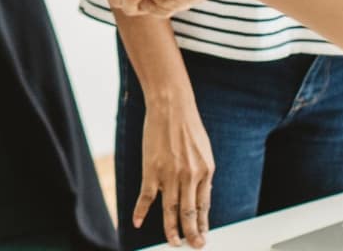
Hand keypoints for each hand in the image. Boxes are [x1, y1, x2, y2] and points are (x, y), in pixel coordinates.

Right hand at [136, 97, 213, 247]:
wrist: (171, 107)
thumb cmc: (188, 126)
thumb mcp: (204, 151)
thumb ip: (202, 173)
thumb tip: (201, 193)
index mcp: (205, 172)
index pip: (204, 206)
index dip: (203, 224)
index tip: (203, 236)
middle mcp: (189, 176)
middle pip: (189, 213)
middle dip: (192, 234)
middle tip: (193, 246)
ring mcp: (170, 175)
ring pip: (170, 210)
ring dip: (171, 229)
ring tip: (173, 242)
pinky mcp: (151, 170)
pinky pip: (146, 197)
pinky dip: (140, 211)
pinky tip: (137, 222)